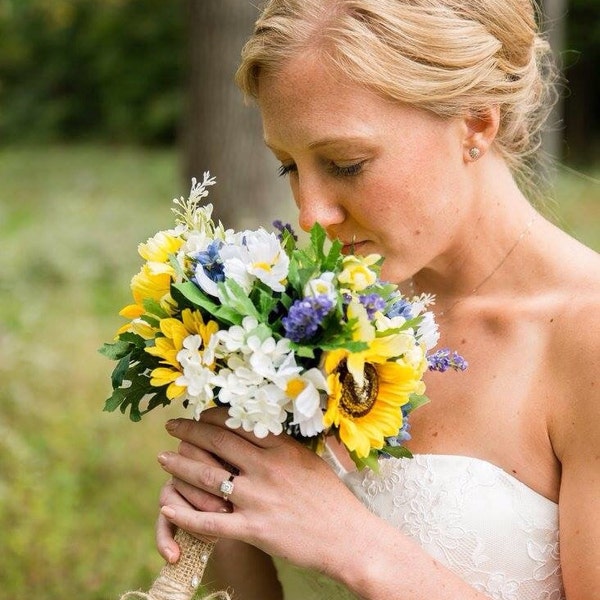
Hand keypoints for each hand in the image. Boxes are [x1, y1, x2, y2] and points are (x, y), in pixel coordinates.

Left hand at [156, 407, 370, 573]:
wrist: (347, 537)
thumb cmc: (332, 498)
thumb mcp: (310, 460)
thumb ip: (282, 446)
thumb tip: (258, 431)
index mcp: (282, 449)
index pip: (239, 423)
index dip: (213, 416)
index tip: (199, 413)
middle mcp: (266, 468)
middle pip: (218, 442)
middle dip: (190, 431)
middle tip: (172, 426)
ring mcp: (258, 499)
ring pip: (208, 476)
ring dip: (180, 465)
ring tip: (164, 458)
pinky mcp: (253, 529)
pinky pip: (211, 522)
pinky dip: (185, 514)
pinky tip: (168, 506)